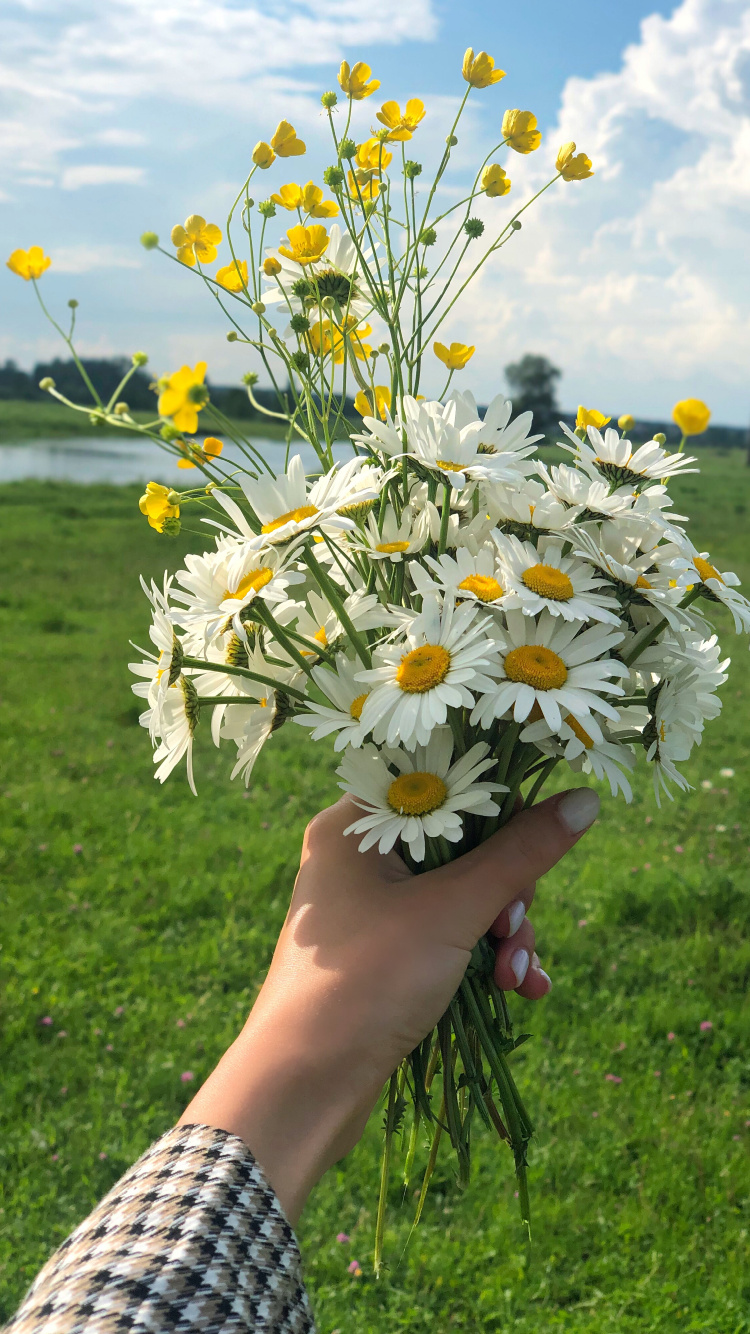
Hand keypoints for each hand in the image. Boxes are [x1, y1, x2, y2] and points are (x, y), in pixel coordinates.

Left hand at [180, 785, 598, 1221]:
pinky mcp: (382, 956)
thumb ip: (521, 854)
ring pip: (461, 896)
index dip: (498, 806)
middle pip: (461, 844)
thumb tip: (585, 799)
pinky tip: (520, 990)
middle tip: (514, 929)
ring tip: (517, 976)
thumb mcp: (453, 911)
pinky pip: (447, 937)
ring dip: (503, 933)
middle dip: (507, 891)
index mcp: (354, 823)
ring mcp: (369, 909)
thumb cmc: (366, 982)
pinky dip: (483, 959)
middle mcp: (357, 856)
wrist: (302, 1089)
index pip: (440, 782)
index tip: (535, 842)